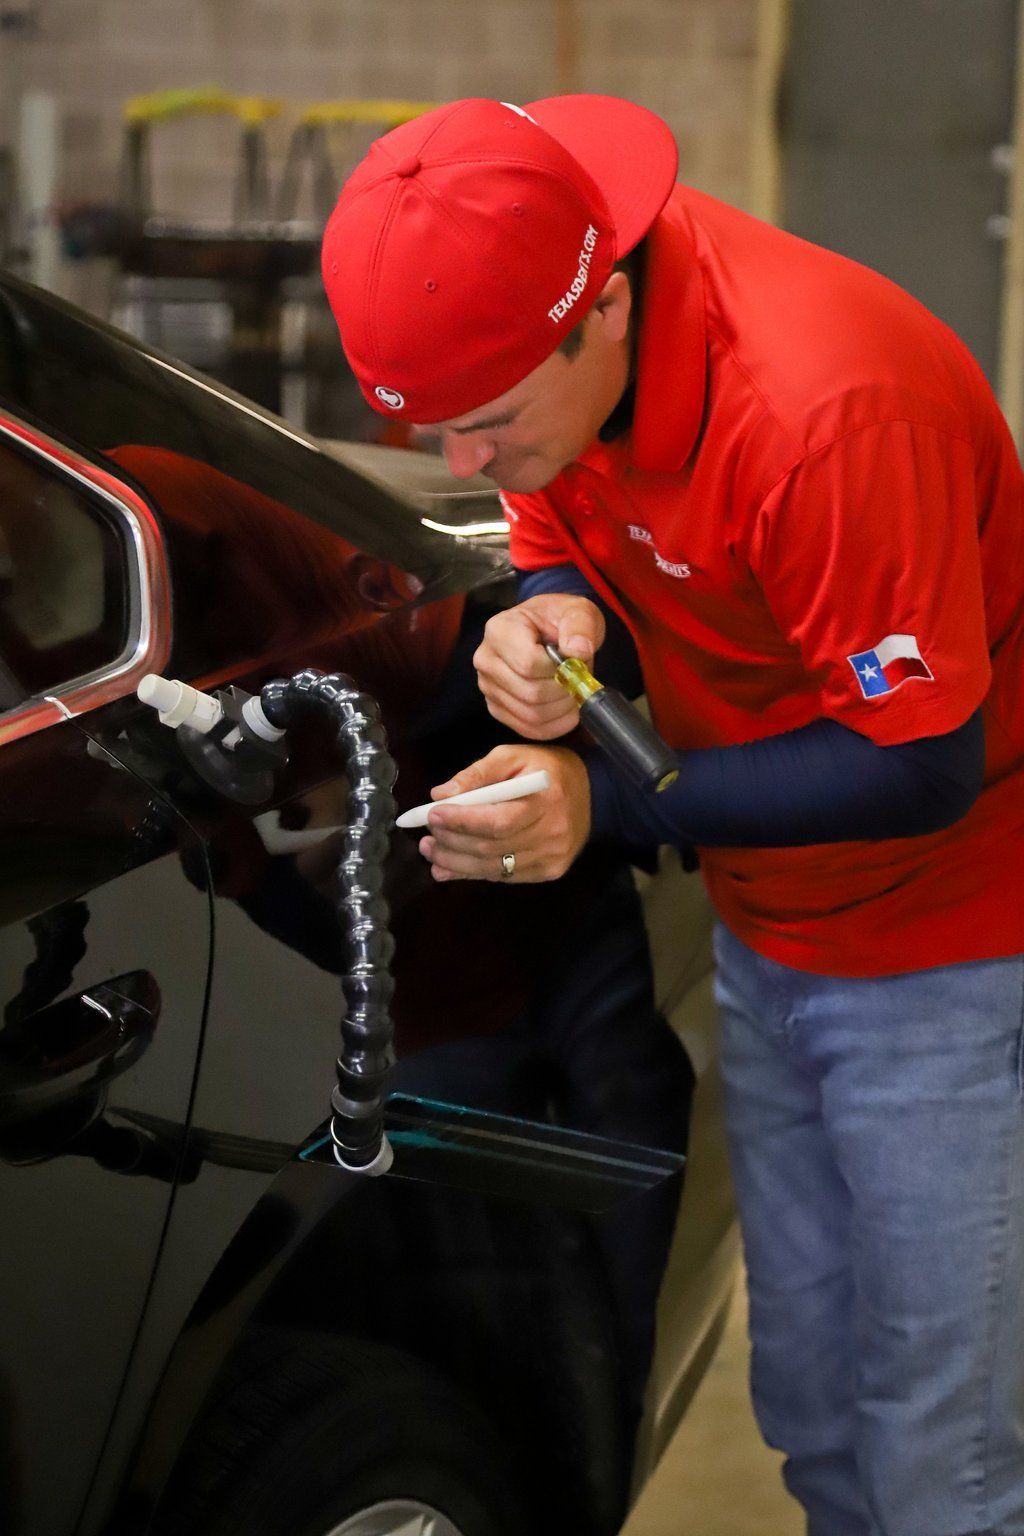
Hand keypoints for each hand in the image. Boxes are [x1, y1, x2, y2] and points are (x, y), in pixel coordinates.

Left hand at [419, 743, 590, 882]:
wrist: (591, 793)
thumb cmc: (547, 770)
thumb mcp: (513, 756)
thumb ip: (477, 774)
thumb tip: (441, 795)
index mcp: (546, 799)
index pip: (498, 820)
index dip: (462, 821)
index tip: (433, 815)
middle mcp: (552, 833)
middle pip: (492, 848)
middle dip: (452, 843)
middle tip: (426, 836)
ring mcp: (552, 857)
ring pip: (494, 868)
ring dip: (456, 862)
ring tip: (431, 852)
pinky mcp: (548, 872)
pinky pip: (504, 877)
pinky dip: (472, 874)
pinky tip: (449, 868)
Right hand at [473, 593, 604, 739]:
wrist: (548, 632)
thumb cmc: (560, 620)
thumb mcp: (577, 611)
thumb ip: (580, 626)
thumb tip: (578, 652)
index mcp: (500, 630)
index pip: (528, 663)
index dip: (559, 670)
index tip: (573, 662)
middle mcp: (486, 659)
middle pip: (530, 693)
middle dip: (564, 692)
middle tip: (579, 681)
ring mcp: (488, 687)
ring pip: (531, 714)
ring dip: (562, 710)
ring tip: (573, 692)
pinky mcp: (497, 708)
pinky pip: (527, 729)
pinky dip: (554, 726)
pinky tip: (567, 711)